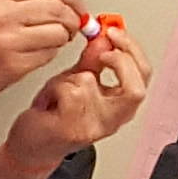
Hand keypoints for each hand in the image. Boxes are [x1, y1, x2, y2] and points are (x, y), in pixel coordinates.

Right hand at [0, 0, 88, 107]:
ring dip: (64, 37)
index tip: (77, 5)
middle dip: (73, 18)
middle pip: (59, 8)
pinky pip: (48, 56)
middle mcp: (2, 14)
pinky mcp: (13, 65)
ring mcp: (9, 40)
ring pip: (59, 32)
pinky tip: (39, 53)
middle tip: (73, 24)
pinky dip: (50, 54)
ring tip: (55, 40)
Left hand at [4, 14, 148, 168]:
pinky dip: (55, 88)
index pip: (143, 75)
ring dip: (69, 78)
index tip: (114, 32)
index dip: (132, 50)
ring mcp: (94, 127)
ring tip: (61, 87)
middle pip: (135, 89)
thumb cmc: (55, 115)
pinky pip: (68, 92)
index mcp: (120, 105)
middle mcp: (113, 119)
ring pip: (90, 83)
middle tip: (100, 51)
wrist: (34, 145)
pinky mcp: (73, 129)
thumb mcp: (77, 79)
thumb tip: (104, 37)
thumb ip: (93, 59)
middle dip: (118, 61)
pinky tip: (51, 98)